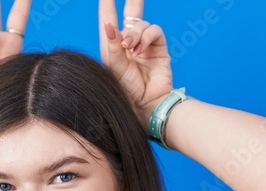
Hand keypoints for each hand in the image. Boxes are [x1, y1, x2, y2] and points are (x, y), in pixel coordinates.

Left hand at [98, 0, 173, 128]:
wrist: (146, 106)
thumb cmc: (126, 92)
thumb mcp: (113, 68)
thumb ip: (112, 46)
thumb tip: (108, 25)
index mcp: (113, 48)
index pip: (109, 21)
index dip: (107, 6)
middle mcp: (129, 44)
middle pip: (131, 15)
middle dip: (133, 1)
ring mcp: (145, 45)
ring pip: (140, 24)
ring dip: (135, 32)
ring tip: (130, 48)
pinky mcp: (159, 48)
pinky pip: (154, 31)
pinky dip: (146, 36)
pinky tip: (140, 49)